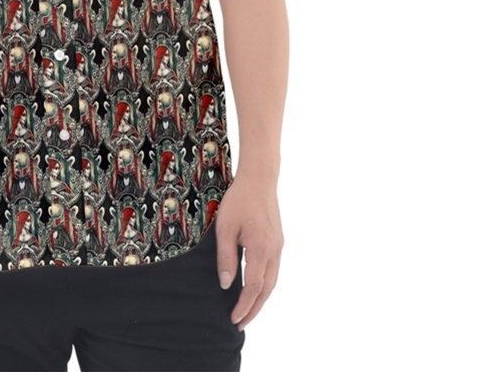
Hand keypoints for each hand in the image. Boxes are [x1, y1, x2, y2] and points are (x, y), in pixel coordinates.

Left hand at [214, 171, 283, 331]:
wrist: (259, 179)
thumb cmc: (238, 201)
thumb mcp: (225, 227)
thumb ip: (226, 257)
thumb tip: (226, 285)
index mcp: (261, 249)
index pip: (254, 288)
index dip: (244, 306)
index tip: (234, 319)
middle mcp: (274, 252)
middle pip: (267, 290)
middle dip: (253, 309)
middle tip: (240, 323)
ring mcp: (278, 247)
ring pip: (272, 282)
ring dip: (260, 299)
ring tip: (246, 311)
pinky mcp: (278, 241)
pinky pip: (273, 270)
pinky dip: (265, 285)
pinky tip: (255, 288)